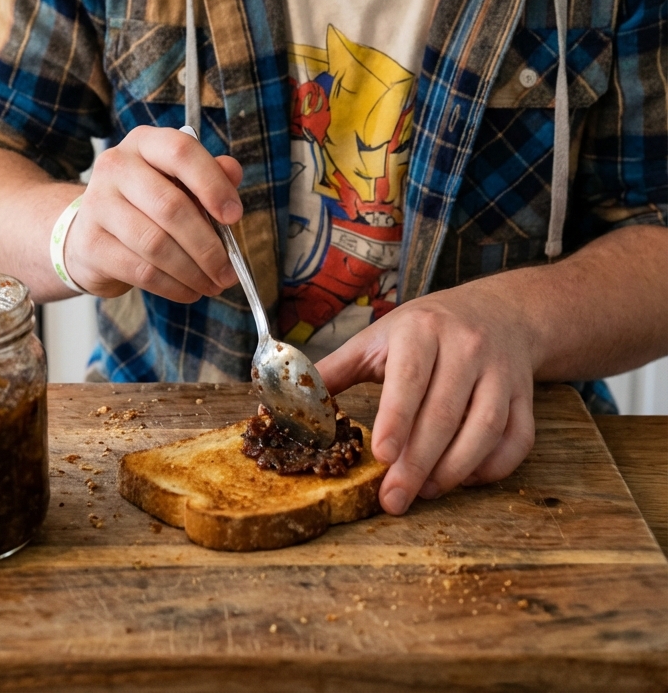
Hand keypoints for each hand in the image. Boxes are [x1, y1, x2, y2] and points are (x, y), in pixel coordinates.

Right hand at [64, 126, 242, 302]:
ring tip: (213, 284)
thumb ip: (209, 175)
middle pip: (171, 206)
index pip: (181, 151)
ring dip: (193, 271)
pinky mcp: (91, 244)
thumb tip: (233, 172)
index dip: (213, 184)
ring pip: (156, 244)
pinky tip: (189, 291)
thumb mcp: (178, 181)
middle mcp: (116, 166)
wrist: (92, 231)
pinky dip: (173, 286)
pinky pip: (141, 270)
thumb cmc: (146, 203)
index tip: (235, 216)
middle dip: (208, 246)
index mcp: (144, 143)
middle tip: (229, 271)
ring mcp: (97, 204)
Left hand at [316, 280, 537, 514]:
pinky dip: (491, 468)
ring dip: (454, 470)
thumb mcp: (379, 337)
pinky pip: (515, 442)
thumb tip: (285, 396)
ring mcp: (502, 374)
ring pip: (484, 431)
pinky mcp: (526, 398)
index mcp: (423, 330)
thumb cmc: (427, 330)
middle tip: (394, 498)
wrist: (500, 312)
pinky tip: (463, 479)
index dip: (398, 417)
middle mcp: (468, 348)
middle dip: (418, 463)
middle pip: (445, 414)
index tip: (383, 455)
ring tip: (426, 492)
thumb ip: (335, 368)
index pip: (410, 377)